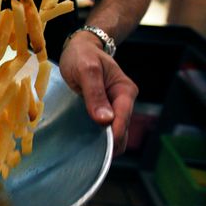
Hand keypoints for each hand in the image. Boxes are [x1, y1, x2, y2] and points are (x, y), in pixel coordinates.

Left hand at [59, 31, 138, 154]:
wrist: (80, 49)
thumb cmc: (83, 55)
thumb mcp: (86, 70)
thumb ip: (94, 93)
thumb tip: (105, 120)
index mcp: (125, 90)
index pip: (124, 118)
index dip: (115, 134)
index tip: (103, 149)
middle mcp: (124, 101)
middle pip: (122, 130)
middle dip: (110, 144)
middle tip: (91, 157)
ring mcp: (115, 107)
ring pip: (115, 133)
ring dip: (104, 144)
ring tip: (87, 155)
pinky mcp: (104, 111)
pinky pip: (105, 130)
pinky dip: (99, 139)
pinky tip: (86, 146)